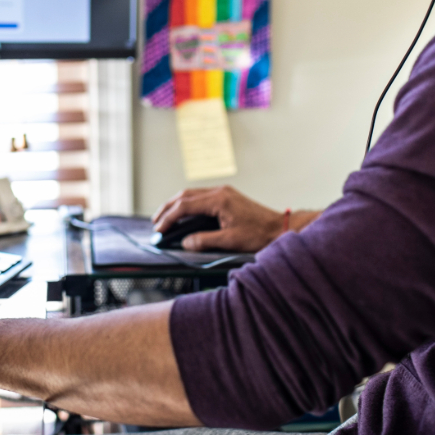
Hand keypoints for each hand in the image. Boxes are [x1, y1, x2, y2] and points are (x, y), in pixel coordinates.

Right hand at [152, 186, 282, 252]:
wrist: (279, 227)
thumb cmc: (259, 234)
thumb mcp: (230, 241)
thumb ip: (204, 240)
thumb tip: (185, 243)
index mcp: (219, 199)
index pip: (185, 206)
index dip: (169, 218)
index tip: (159, 229)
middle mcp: (219, 192)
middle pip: (185, 195)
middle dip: (167, 208)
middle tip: (156, 222)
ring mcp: (223, 192)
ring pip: (192, 194)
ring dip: (176, 205)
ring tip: (165, 218)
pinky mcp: (227, 197)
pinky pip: (201, 197)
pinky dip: (188, 204)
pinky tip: (184, 214)